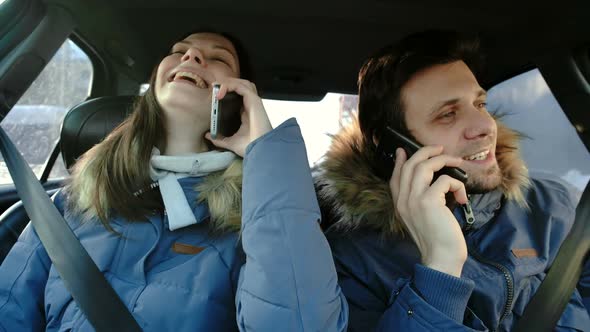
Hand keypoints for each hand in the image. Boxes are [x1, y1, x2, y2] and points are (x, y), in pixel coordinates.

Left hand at [205, 78, 272, 156]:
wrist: (259, 150)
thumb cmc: (250, 147)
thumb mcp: (230, 142)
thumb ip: (219, 139)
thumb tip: (208, 135)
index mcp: (247, 114)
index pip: (238, 97)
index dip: (227, 92)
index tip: (214, 95)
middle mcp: (251, 106)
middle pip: (242, 87)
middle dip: (228, 84)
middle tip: (215, 89)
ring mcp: (253, 102)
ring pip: (243, 83)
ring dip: (229, 83)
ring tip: (217, 88)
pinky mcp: (254, 100)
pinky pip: (241, 86)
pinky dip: (230, 85)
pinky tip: (220, 92)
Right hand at [390, 146, 467, 276]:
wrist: (441, 258)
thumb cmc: (437, 240)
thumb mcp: (423, 218)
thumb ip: (422, 200)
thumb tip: (433, 182)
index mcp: (400, 204)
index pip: (395, 176)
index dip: (400, 161)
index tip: (404, 150)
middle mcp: (403, 200)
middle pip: (410, 165)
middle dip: (426, 152)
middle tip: (440, 149)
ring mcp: (414, 199)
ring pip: (424, 166)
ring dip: (443, 160)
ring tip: (457, 163)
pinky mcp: (429, 201)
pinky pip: (445, 180)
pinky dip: (457, 185)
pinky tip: (462, 198)